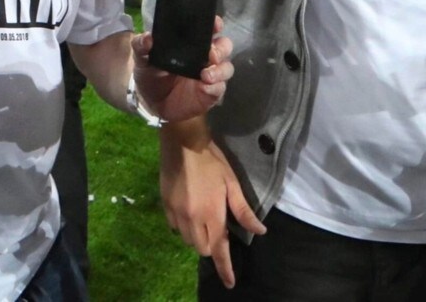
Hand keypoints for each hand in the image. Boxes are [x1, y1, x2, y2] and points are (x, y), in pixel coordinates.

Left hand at [131, 25, 232, 121]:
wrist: (150, 101)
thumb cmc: (151, 73)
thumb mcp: (142, 58)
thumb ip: (142, 46)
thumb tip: (148, 38)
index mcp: (192, 42)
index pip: (208, 29)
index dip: (215, 24)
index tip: (215, 24)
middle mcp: (205, 56)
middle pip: (224, 46)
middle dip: (221, 48)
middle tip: (211, 54)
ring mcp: (210, 75)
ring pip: (226, 68)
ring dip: (220, 70)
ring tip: (206, 75)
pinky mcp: (210, 93)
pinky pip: (219, 89)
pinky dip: (215, 87)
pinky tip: (205, 87)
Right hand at [161, 130, 263, 282]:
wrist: (182, 143)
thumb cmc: (212, 161)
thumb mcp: (232, 184)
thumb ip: (243, 211)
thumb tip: (260, 231)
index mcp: (211, 214)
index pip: (219, 249)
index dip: (225, 268)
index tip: (230, 283)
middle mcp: (191, 219)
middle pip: (202, 248)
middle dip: (212, 247)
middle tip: (219, 229)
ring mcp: (175, 213)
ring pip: (187, 240)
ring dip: (198, 237)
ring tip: (204, 221)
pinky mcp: (165, 206)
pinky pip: (174, 228)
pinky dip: (183, 228)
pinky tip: (189, 215)